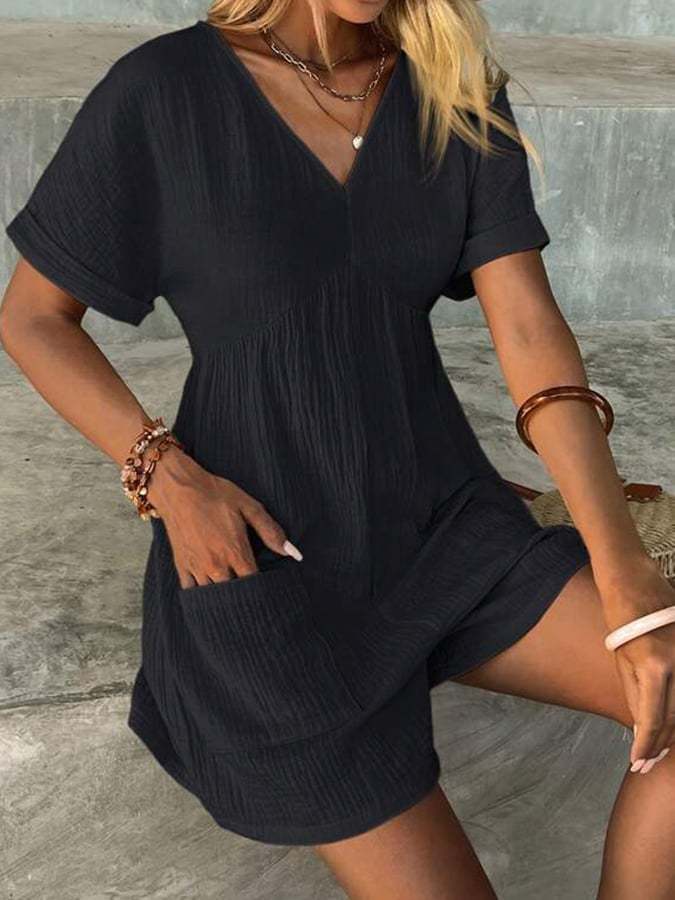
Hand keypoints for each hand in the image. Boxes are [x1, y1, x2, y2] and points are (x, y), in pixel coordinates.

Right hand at [145, 444, 302, 588]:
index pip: (254, 584)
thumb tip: (291, 552)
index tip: (269, 591)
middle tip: (253, 599)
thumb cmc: (215, 494)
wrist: (178, 488)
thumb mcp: (248, 506)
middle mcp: (216, 565)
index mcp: (235, 552)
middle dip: (244, 597)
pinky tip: (210, 595)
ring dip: (223, 599)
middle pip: (234, 595)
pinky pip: (192, 591)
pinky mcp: (181, 565)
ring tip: (233, 600)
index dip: (263, 590)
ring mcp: (196, 567)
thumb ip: (270, 531)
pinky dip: (201, 596)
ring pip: (213, 596)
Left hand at [596, 558, 674, 773]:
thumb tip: (641, 725)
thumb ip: (633, 694)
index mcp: (655, 667)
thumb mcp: (620, 659)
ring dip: (674, 730)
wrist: (635, 581)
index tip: (638, 763)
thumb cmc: (620, 617)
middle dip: (660, 743)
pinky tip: (672, 723)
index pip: (652, 718)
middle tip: (647, 763)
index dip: (645, 744)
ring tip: (659, 750)